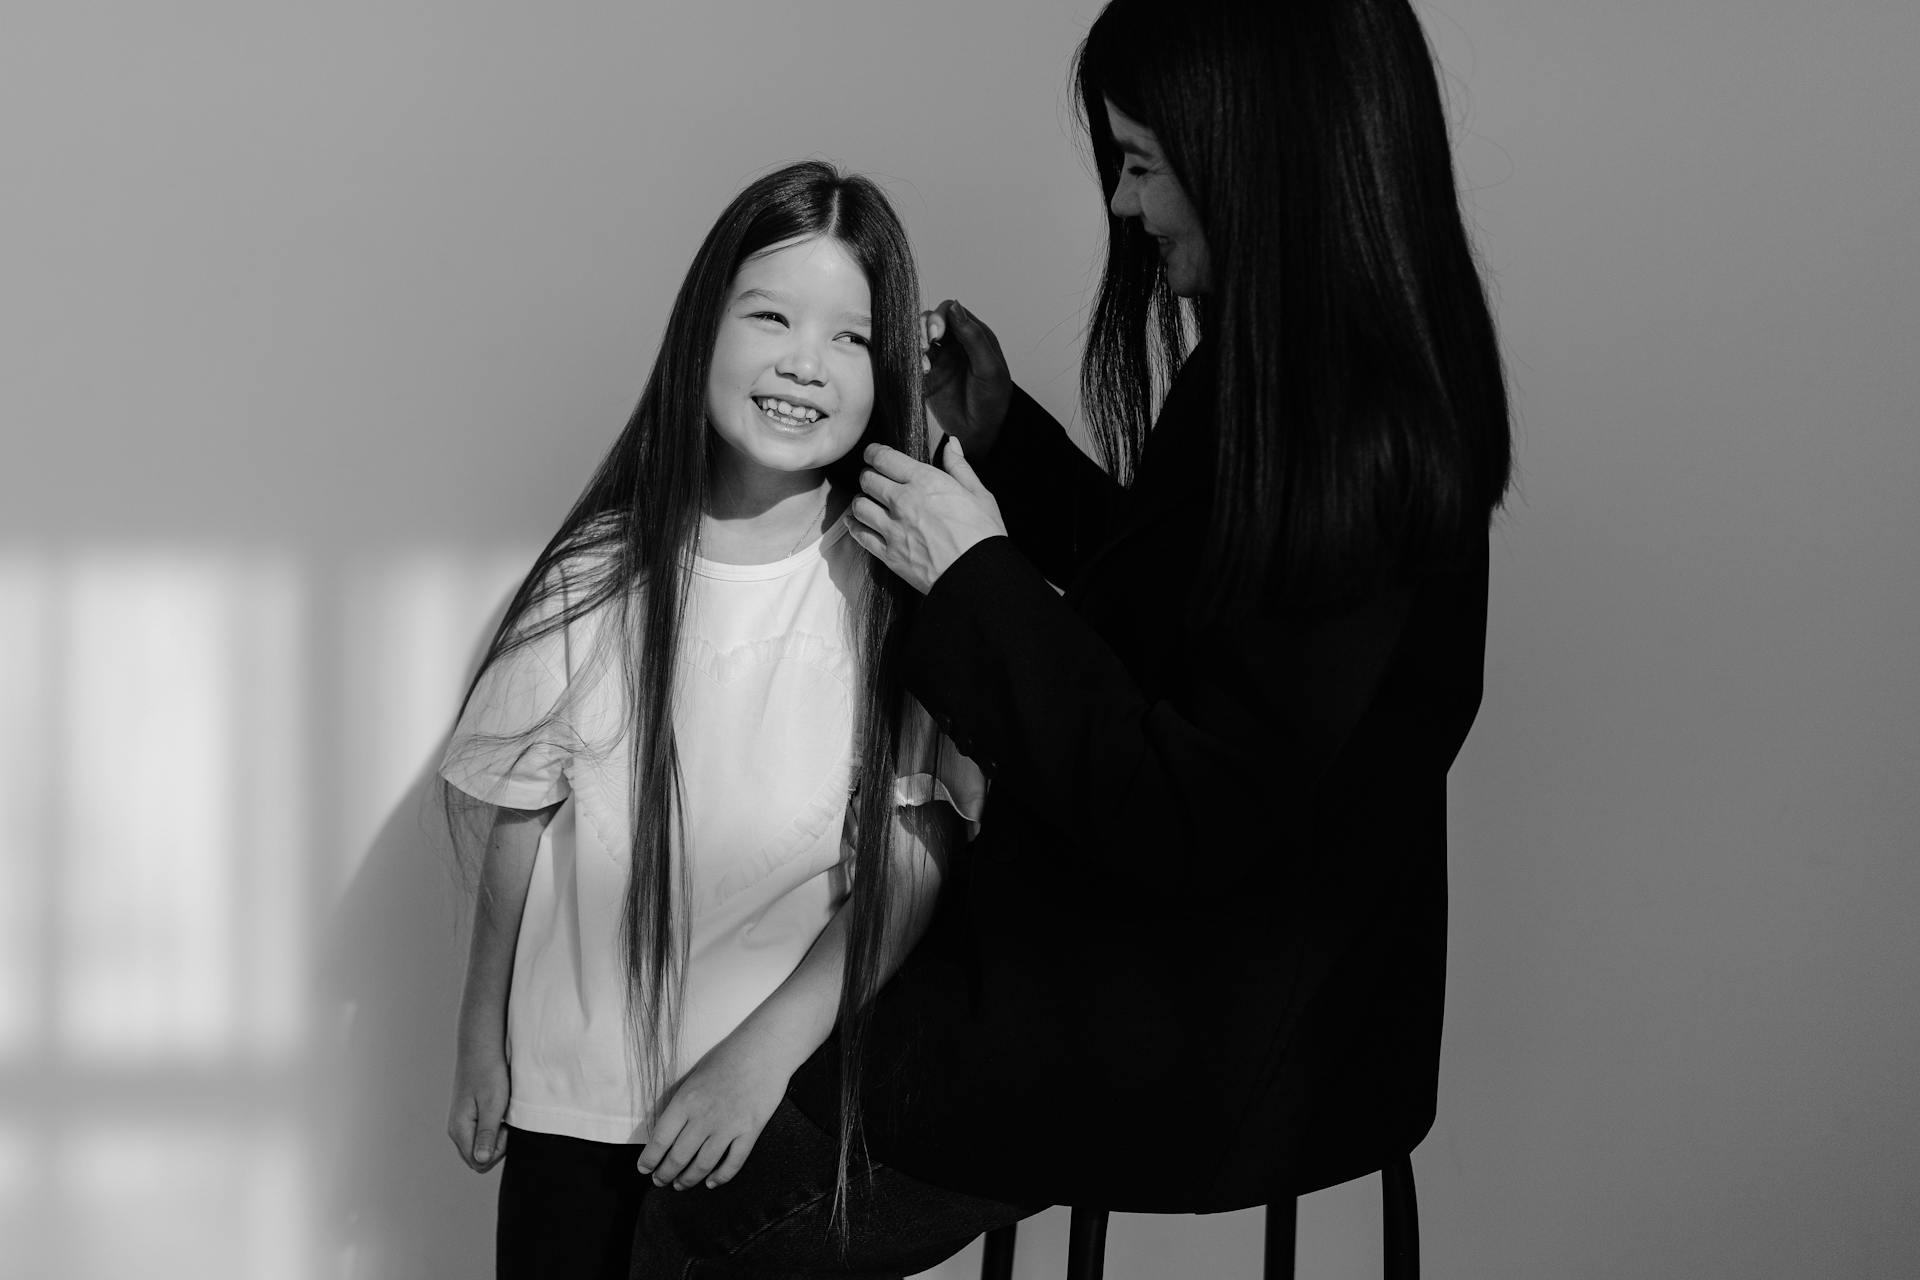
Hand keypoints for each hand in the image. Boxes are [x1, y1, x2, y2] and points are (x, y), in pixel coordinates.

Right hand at [448, 1039, 510, 1172]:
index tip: (505, 1127)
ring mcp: (461, 1123)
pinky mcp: (467, 1115)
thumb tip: (481, 1160)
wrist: (481, 1048)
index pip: (480, 1162)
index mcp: (460, 1130)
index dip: (498, 1150)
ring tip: (502, 1112)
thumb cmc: (489, 1074)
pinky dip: (493, 1126)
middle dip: (497, 1145)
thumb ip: (487, 1134)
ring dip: (496, 1135)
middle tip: (504, 1119)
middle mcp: (456, 1130)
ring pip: (481, 1145)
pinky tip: (498, 1109)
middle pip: (479, 1157)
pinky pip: (481, 1133)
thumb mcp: (493, 1105)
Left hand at [635, 1034, 790, 1190]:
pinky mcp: (750, 1131)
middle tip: (660, 1181)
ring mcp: (729, 1126)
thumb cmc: (729, 1056)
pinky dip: (721, 1177)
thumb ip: (682, 1103)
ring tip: (681, 1185)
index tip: (644, 1168)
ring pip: (703, 1165)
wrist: (765, 1048)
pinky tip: (712, 1182)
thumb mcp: (695, 1076)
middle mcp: (704, 1117)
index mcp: (686, 1100)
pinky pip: (733, 1162)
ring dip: (689, 1179)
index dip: (650, 1159)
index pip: (661, 1139)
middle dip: (665, 1174)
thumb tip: (669, 1130)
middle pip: (679, 1157)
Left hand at [849, 439, 1006, 593]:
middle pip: (867, 480)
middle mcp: (903, 501)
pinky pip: (860, 535)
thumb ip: (960, 467)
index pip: (884, 458)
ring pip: (859, 506)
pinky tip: (857, 522)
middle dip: (868, 476)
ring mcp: (893, 528)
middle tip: (874, 479)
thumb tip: (951, 444)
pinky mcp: (888, 554)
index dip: (874, 453)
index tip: (872, 454)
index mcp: (925, 481)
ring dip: (861, 501)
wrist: (977, 575)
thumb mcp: (979, 495)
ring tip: (867, 502)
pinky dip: (855, 526)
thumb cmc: (983, 535)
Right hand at [921, 300, 1011, 457]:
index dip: (940, 317)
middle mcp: (954, 342)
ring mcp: (938, 357)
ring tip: (923, 365)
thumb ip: (973, 336)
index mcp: (973, 335)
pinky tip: (921, 373)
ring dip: (915, 345)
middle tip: (925, 348)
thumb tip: (954, 306)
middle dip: (923, 330)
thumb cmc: (991, 401)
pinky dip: (910, 361)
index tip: (937, 334)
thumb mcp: (988, 368)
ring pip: (917, 337)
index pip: (950, 311)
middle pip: (929, 320)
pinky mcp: (925, 373)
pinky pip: (910, 358)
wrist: (979, 433)